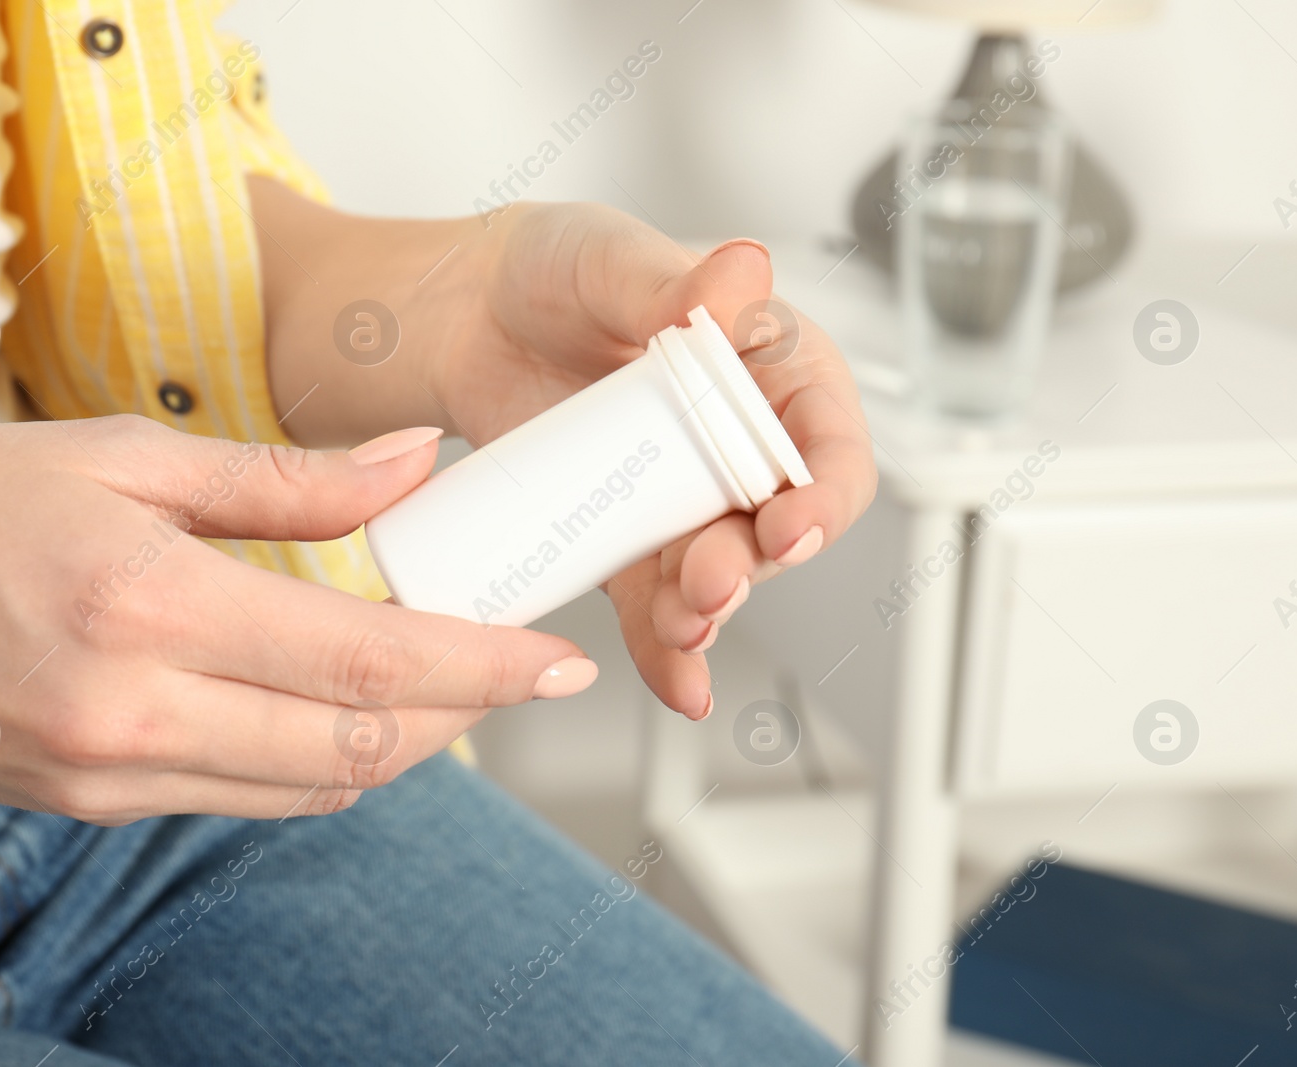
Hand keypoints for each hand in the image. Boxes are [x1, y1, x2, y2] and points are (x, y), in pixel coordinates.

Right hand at [0, 416, 594, 823]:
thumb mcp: (121, 456)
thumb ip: (286, 480)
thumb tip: (413, 465)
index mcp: (147, 606)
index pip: (366, 661)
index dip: (482, 665)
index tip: (553, 660)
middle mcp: (134, 712)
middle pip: (360, 745)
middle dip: (463, 713)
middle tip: (512, 665)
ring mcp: (111, 776)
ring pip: (314, 788)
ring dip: (398, 741)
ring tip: (436, 677)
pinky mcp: (92, 806)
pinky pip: (246, 798)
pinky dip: (315, 759)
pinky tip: (330, 702)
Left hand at [444, 204, 876, 717]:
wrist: (468, 320)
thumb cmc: (556, 271)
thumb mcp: (608, 260)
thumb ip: (670, 283)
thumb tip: (741, 273)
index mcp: (768, 366)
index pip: (828, 437)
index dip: (826, 488)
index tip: (793, 522)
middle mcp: (739, 443)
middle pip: (776, 523)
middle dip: (751, 563)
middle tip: (711, 582)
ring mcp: (684, 498)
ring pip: (721, 572)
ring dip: (709, 610)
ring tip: (681, 626)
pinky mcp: (630, 540)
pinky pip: (656, 603)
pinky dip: (667, 648)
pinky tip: (678, 682)